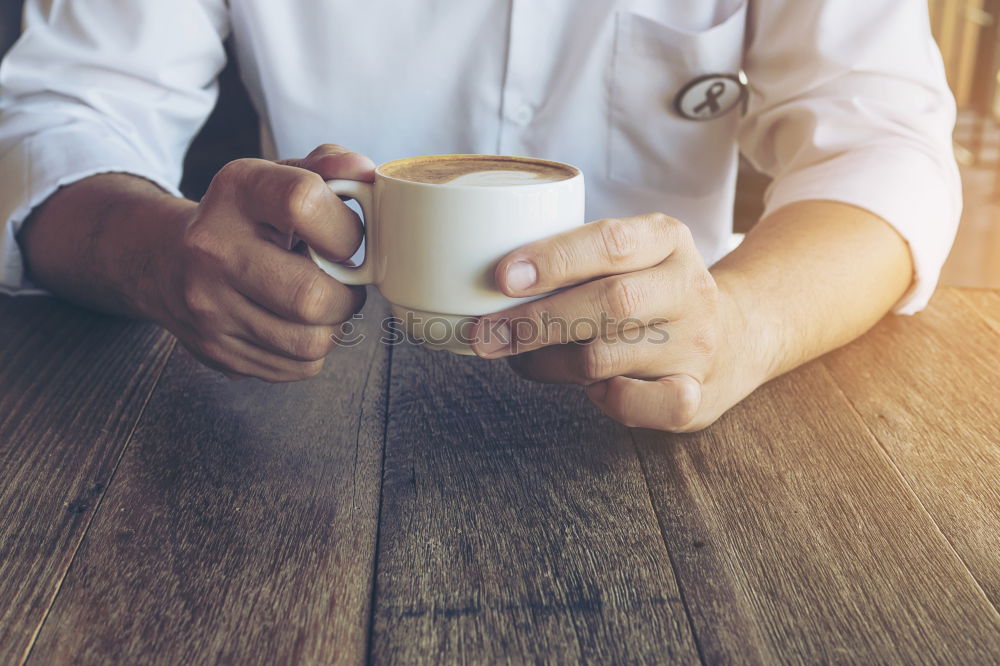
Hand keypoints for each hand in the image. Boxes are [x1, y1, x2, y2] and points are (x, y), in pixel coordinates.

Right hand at [153, 144, 373, 381]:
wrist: (165, 259)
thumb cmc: (242, 218)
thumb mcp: (277, 178)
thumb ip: (326, 168)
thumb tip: (363, 169)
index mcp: (235, 193)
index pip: (303, 202)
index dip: (344, 228)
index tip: (345, 238)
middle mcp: (212, 249)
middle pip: (311, 297)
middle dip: (346, 296)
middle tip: (341, 283)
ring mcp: (209, 306)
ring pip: (310, 342)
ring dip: (332, 327)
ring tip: (319, 303)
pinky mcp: (217, 351)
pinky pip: (297, 367)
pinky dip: (310, 350)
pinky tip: (294, 324)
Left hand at [470, 213, 759, 431]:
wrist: (737, 337)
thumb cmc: (654, 294)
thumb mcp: (632, 255)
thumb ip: (578, 261)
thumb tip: (487, 286)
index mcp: (667, 239)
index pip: (611, 243)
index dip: (554, 260)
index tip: (501, 277)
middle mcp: (687, 288)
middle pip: (607, 303)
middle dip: (536, 321)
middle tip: (486, 335)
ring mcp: (695, 344)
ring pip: (605, 358)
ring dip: (550, 362)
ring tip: (522, 359)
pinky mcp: (696, 396)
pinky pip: (635, 404)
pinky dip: (602, 400)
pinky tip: (589, 389)